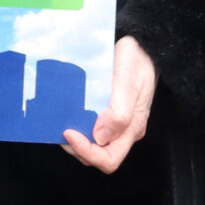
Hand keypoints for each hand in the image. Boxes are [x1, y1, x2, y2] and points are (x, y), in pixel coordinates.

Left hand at [65, 37, 154, 173]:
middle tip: (61, 127)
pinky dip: (79, 125)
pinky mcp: (111, 113)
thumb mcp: (128, 83)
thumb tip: (100, 137)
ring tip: (63, 120)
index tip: (68, 131)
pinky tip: (70, 113)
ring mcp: (119, 123)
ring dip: (76, 138)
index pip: (108, 159)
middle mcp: (126, 130)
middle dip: (77, 147)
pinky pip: (93, 128)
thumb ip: (119, 112)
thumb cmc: (136, 60)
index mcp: (133, 128)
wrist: (143, 45)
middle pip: (98, 155)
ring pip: (93, 144)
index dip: (86, 152)